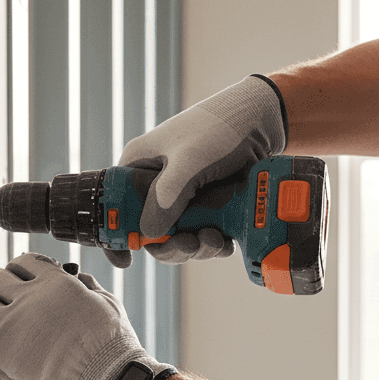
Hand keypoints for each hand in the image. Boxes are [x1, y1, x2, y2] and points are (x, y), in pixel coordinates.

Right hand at [118, 74, 286, 264]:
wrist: (264, 119)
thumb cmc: (219, 126)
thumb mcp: (188, 160)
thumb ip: (166, 196)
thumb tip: (148, 233)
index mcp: (138, 168)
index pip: (114, 208)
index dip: (116, 236)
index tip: (125, 260)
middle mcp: (155, 185)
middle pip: (148, 231)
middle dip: (170, 246)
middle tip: (189, 245)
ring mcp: (181, 197)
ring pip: (177, 237)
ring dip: (196, 247)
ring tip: (215, 241)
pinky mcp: (205, 205)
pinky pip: (200, 234)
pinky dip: (212, 243)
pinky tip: (224, 241)